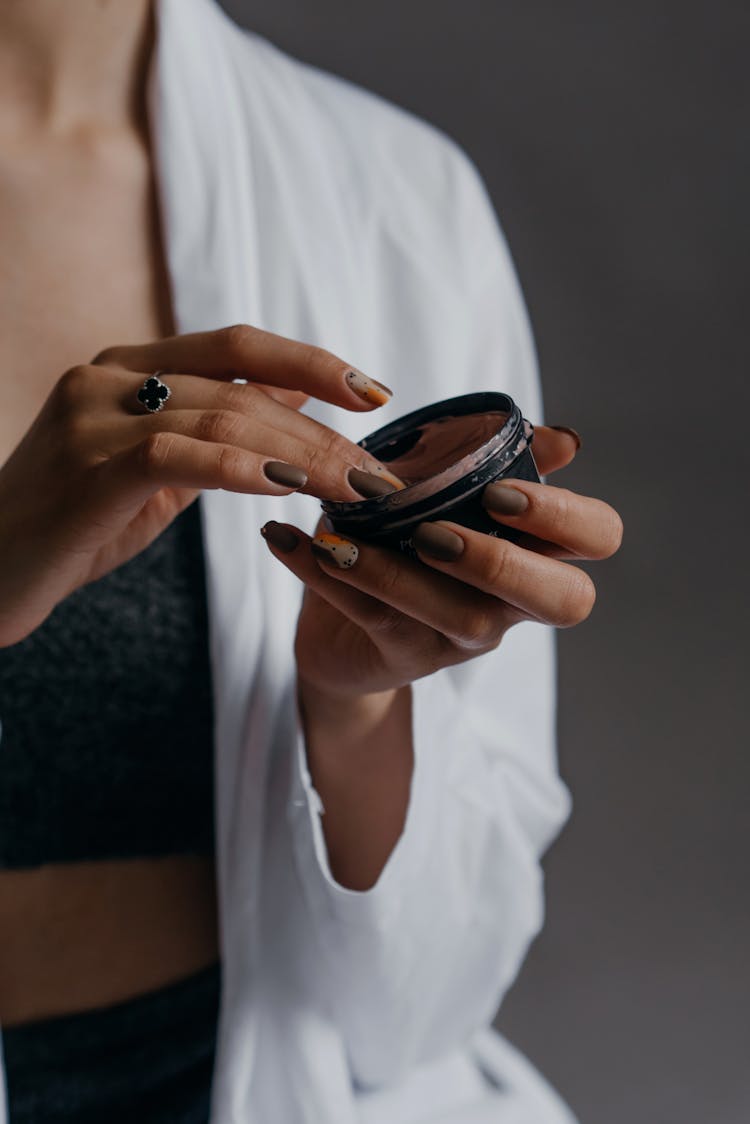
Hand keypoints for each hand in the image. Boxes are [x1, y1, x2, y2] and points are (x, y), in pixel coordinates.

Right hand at [0, 324, 395, 646]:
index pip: (238, 345)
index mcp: (130, 367)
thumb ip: (217, 424)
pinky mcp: (86, 468)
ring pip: (222, 418)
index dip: (312, 362)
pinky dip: (241, 470)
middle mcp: (109, 376)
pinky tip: (287, 490)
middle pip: (243, 387)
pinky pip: (177, 455)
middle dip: (323, 432)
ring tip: (353, 491)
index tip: (375, 393)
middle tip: (377, 476)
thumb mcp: (159, 465)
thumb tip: (292, 393)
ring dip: (301, 456)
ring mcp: (93, 417)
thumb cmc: (78, 520)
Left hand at [261, 426, 622, 703]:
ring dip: (399, 573)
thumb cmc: (406, 546)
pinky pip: (372, 619)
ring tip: (340, 537)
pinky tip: (285, 539)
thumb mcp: (449, 497)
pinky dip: (323, 575)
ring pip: (461, 617)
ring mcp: (462, 639)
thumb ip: (500, 461)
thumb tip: (564, 437)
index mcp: (534, 550)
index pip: (598, 538)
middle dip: (507, 561)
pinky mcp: (404, 657)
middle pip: (564, 600)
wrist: (343, 631)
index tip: (499, 491)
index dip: (565, 516)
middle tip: (436, 531)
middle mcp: (512, 602)